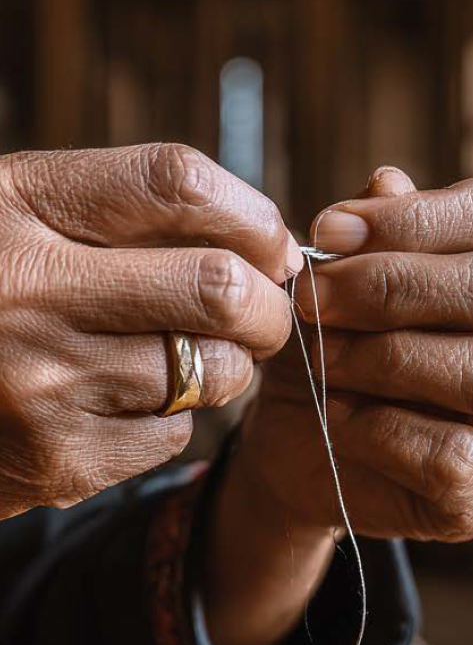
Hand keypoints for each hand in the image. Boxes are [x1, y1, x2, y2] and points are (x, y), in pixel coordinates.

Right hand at [0, 144, 300, 518]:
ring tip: (188, 356)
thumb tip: (266, 246)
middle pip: (220, 288)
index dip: (252, 215)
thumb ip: (126, 217)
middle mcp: (25, 288)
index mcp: (15, 201)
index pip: (177, 184)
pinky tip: (124, 404)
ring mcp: (39, 382)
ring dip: (227, 365)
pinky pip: (175, 434)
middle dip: (268, 306)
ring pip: (214, 371)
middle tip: (262, 312)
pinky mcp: (57, 460)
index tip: (274, 244)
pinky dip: (173, 418)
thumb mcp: (21, 217)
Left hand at [206, 168, 472, 644]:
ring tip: (326, 359)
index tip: (327, 230)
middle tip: (313, 296)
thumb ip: (370, 235)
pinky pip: (456, 454)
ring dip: (389, 357)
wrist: (303, 445)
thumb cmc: (335, 347)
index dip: (415, 216)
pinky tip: (340, 419)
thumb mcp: (340, 283)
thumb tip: (389, 182)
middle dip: (393, 285)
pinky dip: (382, 431)